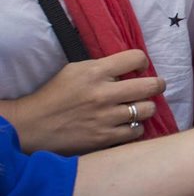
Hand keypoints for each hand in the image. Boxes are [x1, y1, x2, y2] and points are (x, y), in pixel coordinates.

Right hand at [0, 50, 164, 154]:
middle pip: (151, 85)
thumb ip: (103, 67)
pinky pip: (137, 131)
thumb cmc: (55, 94)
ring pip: (147, 109)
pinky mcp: (105, 138)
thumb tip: (130, 67)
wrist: (32, 126)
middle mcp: (104, 93)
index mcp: (95, 72)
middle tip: (155, 86)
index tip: (140, 68)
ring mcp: (106, 117)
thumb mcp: (75, 70)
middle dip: (158, 85)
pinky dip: (135, 127)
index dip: (142, 62)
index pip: (136, 58)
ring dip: (146, 107)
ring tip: (139, 107)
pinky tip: (127, 124)